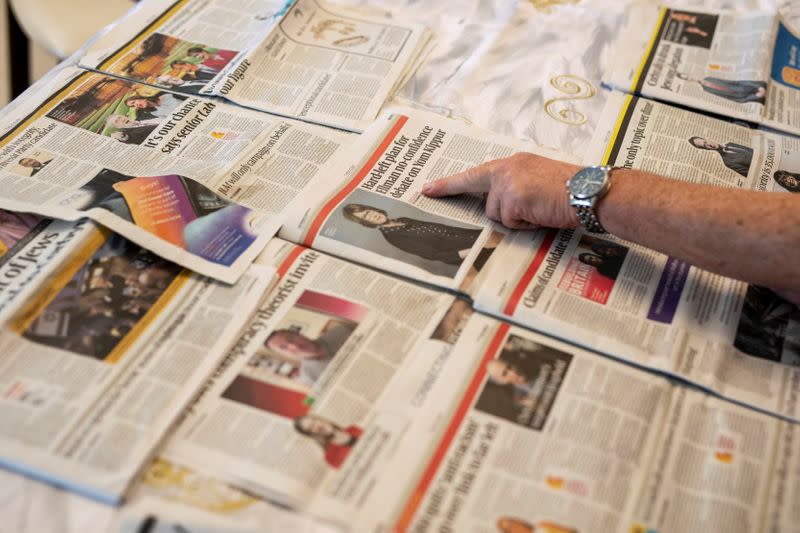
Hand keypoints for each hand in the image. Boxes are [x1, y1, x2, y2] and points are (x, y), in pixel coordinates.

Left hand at [421, 152, 581, 229]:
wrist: (590, 191)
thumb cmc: (573, 191)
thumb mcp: (539, 181)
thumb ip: (518, 187)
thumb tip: (502, 207)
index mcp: (514, 163)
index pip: (477, 173)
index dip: (450, 183)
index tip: (428, 188)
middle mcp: (508, 168)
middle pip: (483, 198)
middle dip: (482, 203)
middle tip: (429, 192)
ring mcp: (508, 183)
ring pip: (496, 215)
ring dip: (516, 219)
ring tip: (540, 210)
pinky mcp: (512, 198)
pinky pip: (509, 222)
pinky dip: (525, 224)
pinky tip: (542, 214)